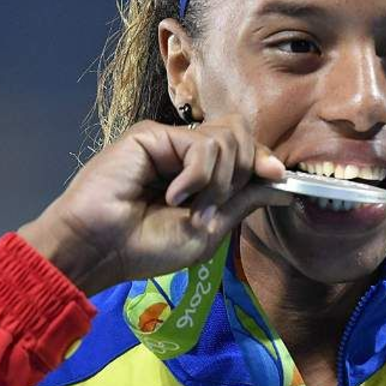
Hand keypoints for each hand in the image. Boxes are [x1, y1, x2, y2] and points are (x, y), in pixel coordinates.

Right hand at [18, 115, 288, 295]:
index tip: (279, 178)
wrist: (100, 250)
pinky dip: (197, 177)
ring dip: (217, 182)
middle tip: (212, 207)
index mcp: (201, 173)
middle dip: (241, 173)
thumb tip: (285, 184)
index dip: (264, 161)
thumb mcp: (208, 229)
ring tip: (188, 206)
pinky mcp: (152, 135)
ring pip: (227, 138)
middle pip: (241, 135)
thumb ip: (244, 201)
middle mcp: (187, 152)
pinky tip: (172, 196)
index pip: (246, 150)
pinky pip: (202, 145)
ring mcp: (169, 141)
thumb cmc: (146, 247)